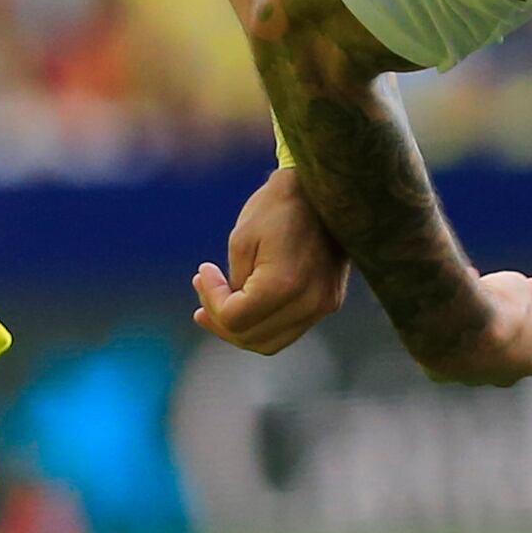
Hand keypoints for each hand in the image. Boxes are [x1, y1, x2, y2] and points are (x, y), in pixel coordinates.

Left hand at [190, 165, 351, 355]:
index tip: (203, 271)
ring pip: (270, 342)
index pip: (234, 319)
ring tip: (215, 307)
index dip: (211, 300)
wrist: (324, 190)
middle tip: (202, 291)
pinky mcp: (329, 302)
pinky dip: (263, 323)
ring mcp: (323, 306)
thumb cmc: (278, 207)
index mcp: (284, 285)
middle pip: (250, 337)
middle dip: (219, 319)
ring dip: (240, 329)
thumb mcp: (241, 239)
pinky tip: (245, 303)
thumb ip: (232, 284)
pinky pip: (288, 329)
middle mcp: (308, 303)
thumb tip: (228, 311)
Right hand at [404, 270, 531, 386]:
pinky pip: (451, 347)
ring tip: (472, 293)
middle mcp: (510, 375)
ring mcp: (476, 378)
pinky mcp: (444, 373)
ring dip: (480, 320)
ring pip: (481, 345)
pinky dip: (452, 327)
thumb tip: (505, 293)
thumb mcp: (516, 285)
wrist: (455, 324)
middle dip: (509, 315)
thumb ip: (517, 292)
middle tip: (503, 292)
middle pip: (514, 341)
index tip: (531, 282)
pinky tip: (448, 305)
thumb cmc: (495, 306)